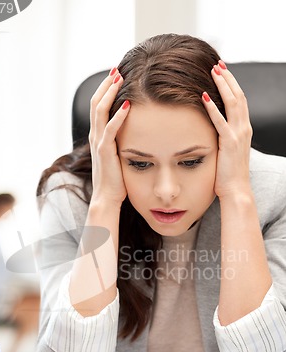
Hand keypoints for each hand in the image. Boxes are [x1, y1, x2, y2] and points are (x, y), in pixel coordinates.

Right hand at [89, 68, 130, 207]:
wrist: (107, 198)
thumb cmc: (115, 179)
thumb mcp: (118, 154)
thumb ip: (122, 140)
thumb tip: (135, 129)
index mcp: (97, 135)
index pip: (98, 105)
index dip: (105, 89)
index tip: (116, 74)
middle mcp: (95, 135)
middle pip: (96, 102)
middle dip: (106, 84)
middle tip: (117, 68)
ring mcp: (98, 142)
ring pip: (100, 111)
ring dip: (110, 93)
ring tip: (119, 78)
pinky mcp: (104, 151)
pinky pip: (110, 129)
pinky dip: (118, 116)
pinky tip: (127, 104)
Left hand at [202, 61, 252, 198]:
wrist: (236, 190)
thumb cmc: (228, 174)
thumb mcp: (227, 150)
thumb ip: (223, 137)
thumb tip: (213, 129)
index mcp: (243, 129)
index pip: (239, 101)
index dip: (231, 84)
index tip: (222, 71)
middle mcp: (244, 129)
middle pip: (238, 96)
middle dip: (228, 78)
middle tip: (218, 64)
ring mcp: (238, 135)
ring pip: (233, 104)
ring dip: (223, 86)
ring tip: (213, 72)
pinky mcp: (229, 144)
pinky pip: (220, 122)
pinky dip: (212, 108)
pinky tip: (203, 97)